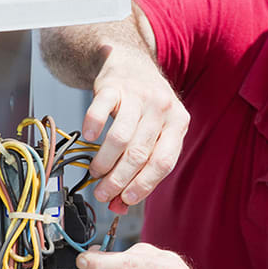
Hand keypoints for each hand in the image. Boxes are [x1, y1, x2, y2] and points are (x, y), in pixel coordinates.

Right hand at [83, 45, 189, 205]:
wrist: (130, 62)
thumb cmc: (144, 107)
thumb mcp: (154, 132)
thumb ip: (141, 168)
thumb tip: (119, 206)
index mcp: (178, 123)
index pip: (164, 162)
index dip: (144, 185)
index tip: (126, 200)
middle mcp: (162, 108)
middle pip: (139, 153)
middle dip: (118, 180)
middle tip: (103, 194)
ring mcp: (138, 95)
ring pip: (120, 137)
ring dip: (104, 162)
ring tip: (95, 173)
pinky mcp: (114, 86)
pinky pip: (100, 110)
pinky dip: (92, 127)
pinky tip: (88, 138)